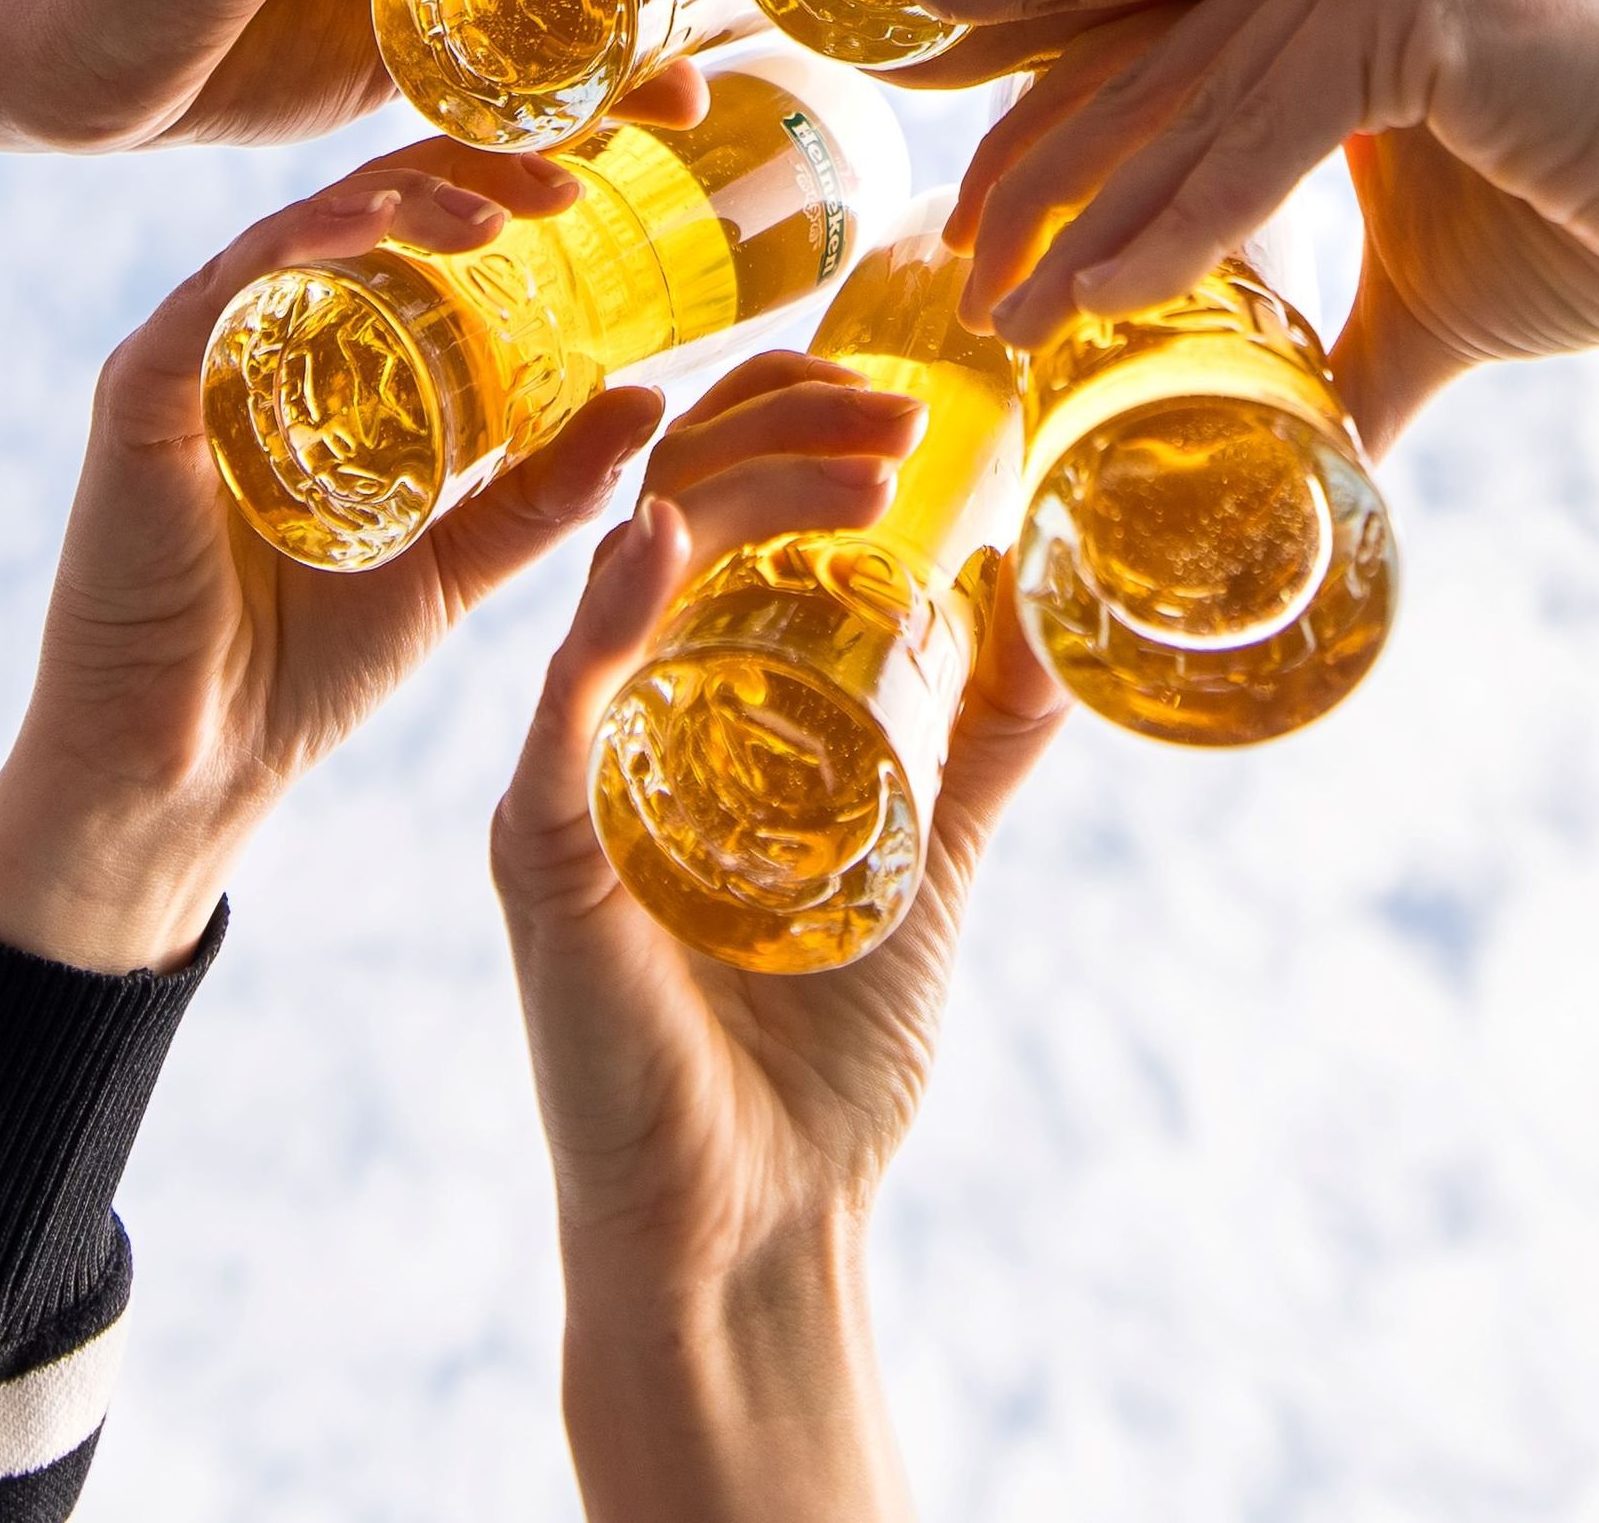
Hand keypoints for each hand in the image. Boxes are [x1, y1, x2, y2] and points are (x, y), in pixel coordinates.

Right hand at [0, 157, 666, 974]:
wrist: (194, 770)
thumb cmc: (304, 665)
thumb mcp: (458, 562)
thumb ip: (544, 491)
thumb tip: (651, 400)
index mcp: (321, 359)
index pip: (413, 237)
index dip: (498, 189)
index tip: (599, 179)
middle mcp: (253, 335)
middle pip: (365, 209)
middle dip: (469, 174)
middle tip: (569, 180)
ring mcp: (192, 355)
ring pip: (301, 228)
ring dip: (404, 200)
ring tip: (498, 214)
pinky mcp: (140, 390)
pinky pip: (220, 287)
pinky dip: (298, 241)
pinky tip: (371, 225)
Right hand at [494, 357, 1068, 1273]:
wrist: (761, 1222)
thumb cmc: (823, 1049)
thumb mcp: (929, 839)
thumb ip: (978, 726)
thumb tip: (1058, 601)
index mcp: (687, 685)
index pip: (719, 494)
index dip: (798, 416)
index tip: (907, 376)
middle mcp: (616, 704)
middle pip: (674, 499)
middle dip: (786, 427)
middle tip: (900, 405)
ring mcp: (570, 771)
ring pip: (624, 570)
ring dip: (735, 485)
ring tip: (849, 455)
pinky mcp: (539, 852)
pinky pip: (558, 709)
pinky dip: (606, 616)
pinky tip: (656, 544)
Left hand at [950, 0, 1598, 453]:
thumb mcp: (1430, 300)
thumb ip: (1341, 352)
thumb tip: (1297, 462)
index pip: (1155, 62)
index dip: (1055, 154)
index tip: (975, 245)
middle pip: (1150, 77)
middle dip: (1044, 190)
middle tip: (962, 287)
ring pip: (1198, 110)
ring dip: (1094, 221)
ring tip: (1013, 310)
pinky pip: (1272, 127)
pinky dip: (1187, 217)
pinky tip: (1111, 290)